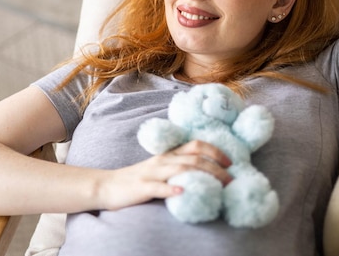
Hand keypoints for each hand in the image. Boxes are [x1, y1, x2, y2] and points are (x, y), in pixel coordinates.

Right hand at [97, 140, 232, 210]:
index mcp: (168, 155)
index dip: (215, 151)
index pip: (195, 145)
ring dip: (203, 176)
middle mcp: (163, 160)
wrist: (107, 186)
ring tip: (219, 185)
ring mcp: (152, 173)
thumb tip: (204, 172)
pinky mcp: (142, 187)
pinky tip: (183, 192)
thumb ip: (177, 167)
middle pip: (194, 158)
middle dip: (216, 168)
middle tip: (231, 179)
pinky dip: (171, 189)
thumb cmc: (136, 180)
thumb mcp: (159, 168)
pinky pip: (158, 187)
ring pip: (181, 169)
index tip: (230, 162)